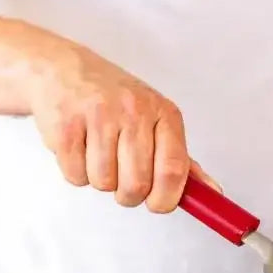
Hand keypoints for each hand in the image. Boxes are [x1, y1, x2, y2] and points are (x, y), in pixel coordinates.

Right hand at [27, 44, 216, 210]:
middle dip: (128, 194)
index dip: (166, 199)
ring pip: (104, 183)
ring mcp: (99, 116)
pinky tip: (78, 147)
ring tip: (96, 152)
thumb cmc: (112, 98)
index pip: (173, 170)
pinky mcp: (66, 125)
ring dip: (99, 180)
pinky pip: (75, 176)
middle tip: (122, 176)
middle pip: (137, 185)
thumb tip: (211, 194)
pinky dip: (75, 171)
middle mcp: (134, 111)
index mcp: (163, 113)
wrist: (61, 69)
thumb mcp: (155, 121)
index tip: (158, 203)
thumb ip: (182, 161)